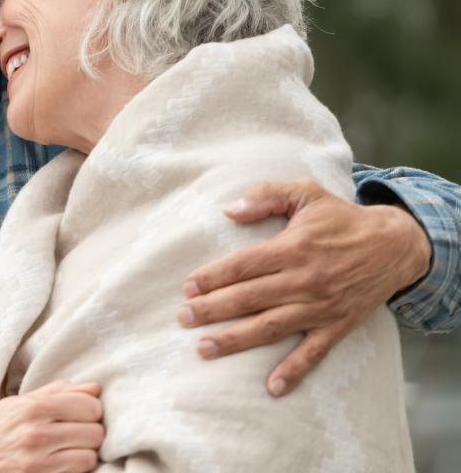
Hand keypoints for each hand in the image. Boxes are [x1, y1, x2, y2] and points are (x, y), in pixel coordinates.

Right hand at [0, 380, 103, 472]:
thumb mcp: (17, 404)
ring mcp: (38, 461)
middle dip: (90, 431)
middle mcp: (36, 434)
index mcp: (32, 408)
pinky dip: (76, 467)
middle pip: (95, 431)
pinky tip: (62, 460)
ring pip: (90, 455)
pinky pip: (79, 472)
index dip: (91, 409)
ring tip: (69, 448)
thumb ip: (55, 393)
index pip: (89, 405)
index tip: (83, 413)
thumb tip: (93, 387)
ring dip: (84, 452)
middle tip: (76, 432)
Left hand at [178, 178, 430, 396]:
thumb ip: (266, 195)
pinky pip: (314, 352)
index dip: (213, 277)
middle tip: (183, 318)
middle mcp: (304, 280)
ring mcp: (321, 306)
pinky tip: (272, 387)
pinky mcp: (338, 325)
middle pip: (249, 298)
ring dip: (236, 340)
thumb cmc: (342, 219)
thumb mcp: (306, 193)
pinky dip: (294, 370)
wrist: (396, 246)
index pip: (243, 265)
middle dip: (212, 309)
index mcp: (293, 248)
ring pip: (271, 326)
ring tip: (204, 348)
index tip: (187, 288)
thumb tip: (229, 210)